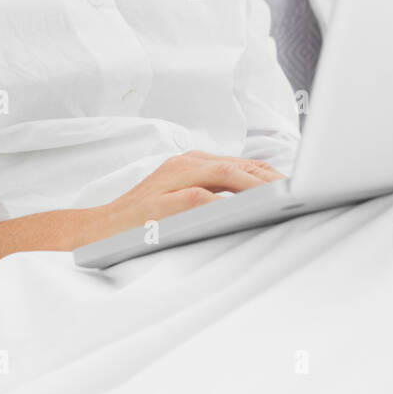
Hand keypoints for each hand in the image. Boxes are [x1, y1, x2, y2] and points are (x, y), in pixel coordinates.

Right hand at [84, 150, 285, 244]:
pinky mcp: (160, 203)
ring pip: (223, 174)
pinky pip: (199, 198)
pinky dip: (225, 202)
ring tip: (281, 197)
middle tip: (298, 192)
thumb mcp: (176, 197)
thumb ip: (208, 193)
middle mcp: (181, 166)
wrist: (94, 230)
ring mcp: (170, 182)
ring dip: (256, 186)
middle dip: (270, 178)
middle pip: (237, 165)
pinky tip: (245, 211)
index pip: (239, 163)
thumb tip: (252, 201)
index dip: (269, 173)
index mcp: (188, 163)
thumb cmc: (139, 219)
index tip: (293, 186)